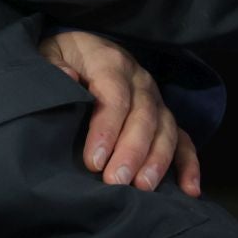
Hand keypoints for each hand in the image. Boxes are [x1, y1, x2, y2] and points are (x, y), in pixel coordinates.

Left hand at [39, 30, 200, 196]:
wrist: (82, 46)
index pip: (114, 96)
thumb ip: (53, 66)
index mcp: (110, 61)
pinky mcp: (163, 115)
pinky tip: (189, 190)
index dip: (106, 129)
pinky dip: (189, 164)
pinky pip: (183, 138)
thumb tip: (68, 77)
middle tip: (117, 180)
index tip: (93, 161)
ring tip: (144, 187)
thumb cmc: (62, 57)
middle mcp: (139, 79)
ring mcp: (155, 98)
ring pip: (166, 128)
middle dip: (132, 151)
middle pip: (144, 115)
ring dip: (158, 159)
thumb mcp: (48, 53)